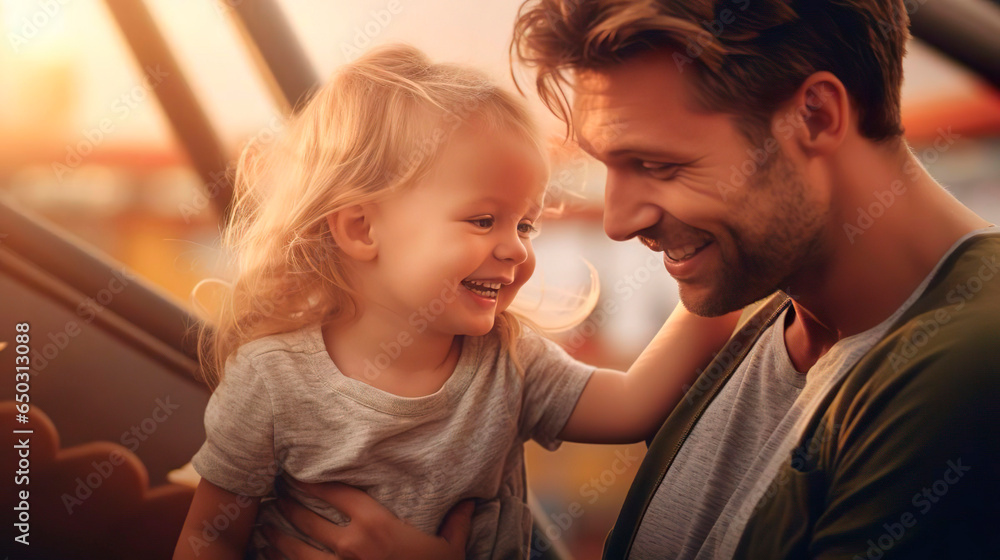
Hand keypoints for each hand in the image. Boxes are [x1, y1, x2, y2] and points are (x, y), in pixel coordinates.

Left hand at [262, 481, 472, 559]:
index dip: (310, 480)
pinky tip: (268, 555)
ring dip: (274, 533)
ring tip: (264, 524)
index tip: (295, 471)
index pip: (334, 492)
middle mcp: (350, 543)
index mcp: (376, 524)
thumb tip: (470, 502)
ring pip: (292, 547)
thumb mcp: (451, 550)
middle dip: (286, 502)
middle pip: (306, 516)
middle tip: (275, 492)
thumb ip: (456, 523)